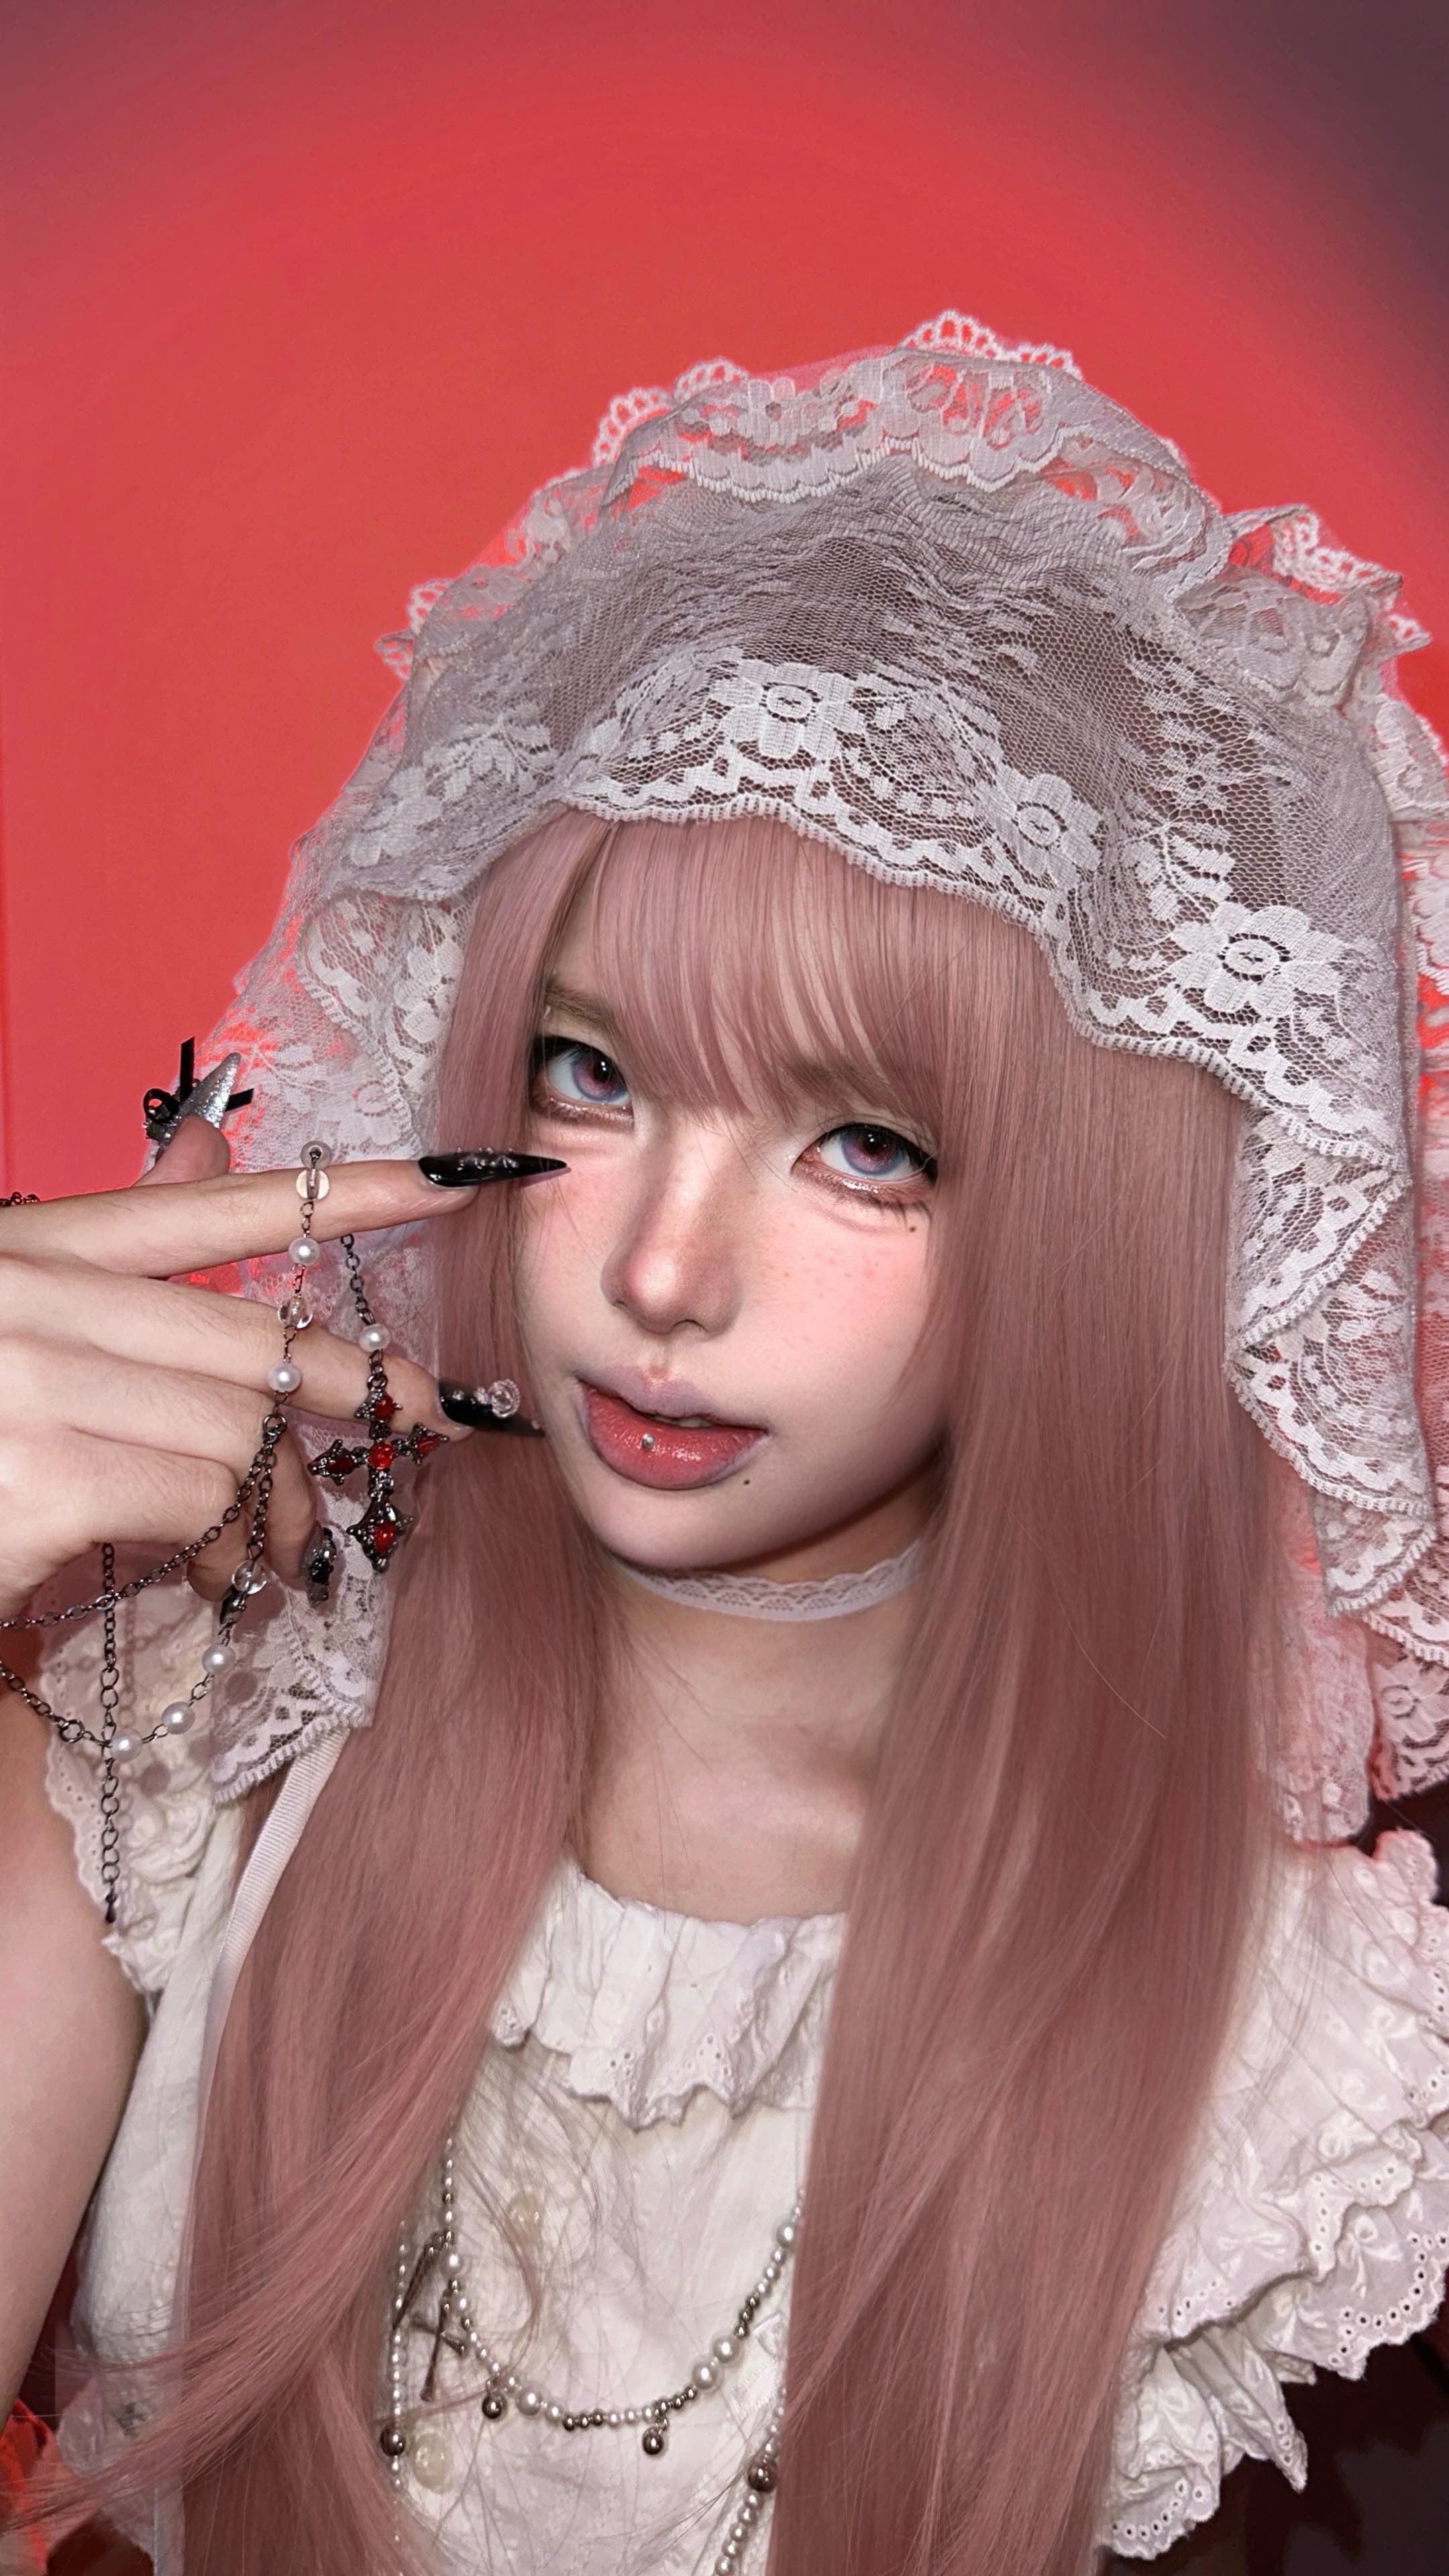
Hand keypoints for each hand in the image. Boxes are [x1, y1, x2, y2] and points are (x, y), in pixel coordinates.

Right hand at [0, 1119, 525, 1617]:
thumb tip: (206, 1144)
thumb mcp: (17, 1332)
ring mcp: (26, 1381)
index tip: (454, 1181)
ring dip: (283, 1507)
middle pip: (247, 1336)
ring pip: (237, 1430)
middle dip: (361, 1387)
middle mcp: (25, 1296)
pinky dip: (234, 1551)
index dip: (340, 1191)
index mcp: (23, 1252)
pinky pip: (201, 1501)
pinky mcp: (38, 1475)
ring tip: (283, 1556)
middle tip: (428, 1424)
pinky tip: (223, 1581)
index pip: (201, 1204)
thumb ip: (112, 1259)